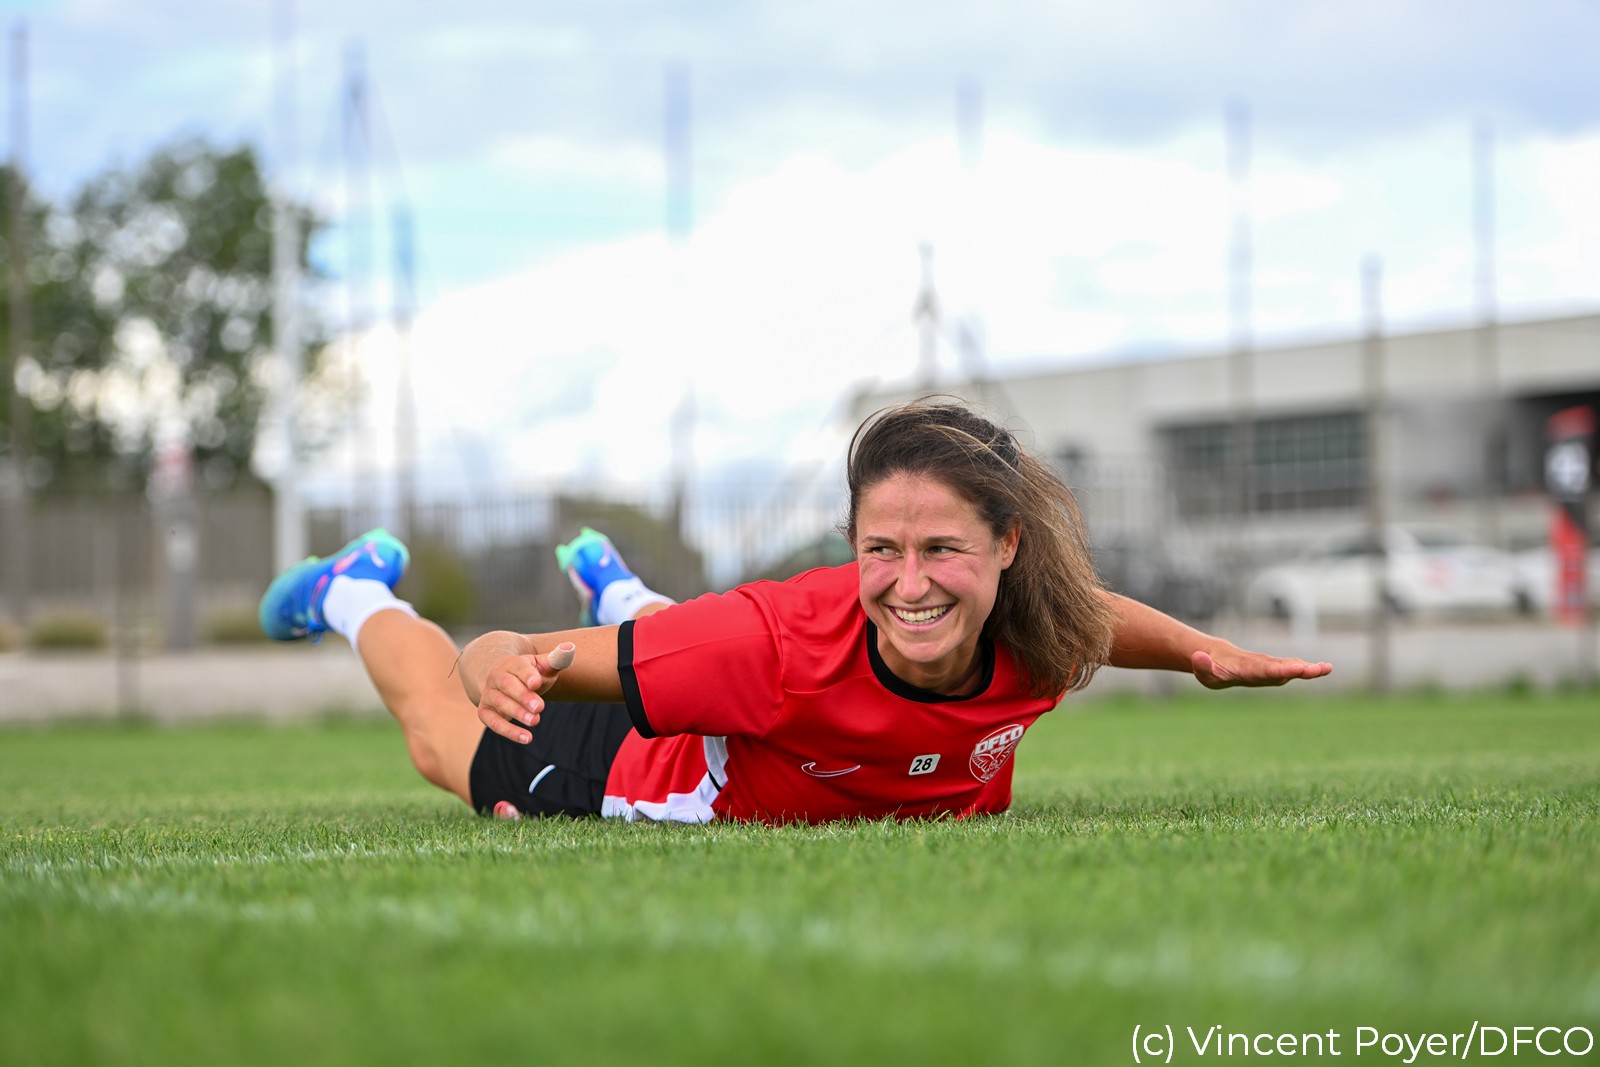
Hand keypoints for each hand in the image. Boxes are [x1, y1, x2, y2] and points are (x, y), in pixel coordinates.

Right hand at [475, 642, 576, 743]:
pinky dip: (508, 731)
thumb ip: (556, 659)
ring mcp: (489, 694)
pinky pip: (493, 722)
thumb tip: (570, 648)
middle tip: (540, 707)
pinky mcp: (485, 711)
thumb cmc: (530, 674)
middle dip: (523, 696)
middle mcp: (497, 677)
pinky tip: (526, 738)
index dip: (527, 675)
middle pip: (507, 685)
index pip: (519, 667)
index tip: (537, 683)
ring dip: (517, 713)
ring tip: (535, 721)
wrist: (504, 679)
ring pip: (499, 703)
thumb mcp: (543, 665)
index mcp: (513, 663)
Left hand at [1190, 646, 1331, 689]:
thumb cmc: (1210, 668)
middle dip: (1299, 669)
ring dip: (1308, 668)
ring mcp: (1269, 666)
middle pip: (1282, 667)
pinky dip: (1307, 669)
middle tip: (1318, 669)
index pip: (1264, 670)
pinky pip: (1292, 668)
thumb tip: (1197, 657)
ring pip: (1290, 666)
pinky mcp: (1274, 669)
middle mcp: (1261, 665)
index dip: (1279, 670)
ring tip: (1327, 668)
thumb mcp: (1201, 671)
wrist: (1217, 658)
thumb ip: (1200, 665)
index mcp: (1245, 668)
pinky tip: (1324, 669)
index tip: (1295, 669)